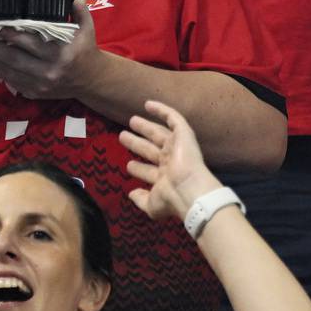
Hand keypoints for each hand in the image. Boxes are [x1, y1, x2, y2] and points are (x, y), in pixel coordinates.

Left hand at [0, 0, 101, 101]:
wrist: (91, 80)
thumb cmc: (86, 49)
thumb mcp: (87, 27)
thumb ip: (78, 8)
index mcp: (61, 53)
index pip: (29, 42)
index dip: (10, 35)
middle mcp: (49, 71)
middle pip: (13, 59)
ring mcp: (40, 85)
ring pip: (9, 73)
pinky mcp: (35, 93)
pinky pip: (12, 82)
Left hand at [122, 98, 224, 221]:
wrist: (188, 188)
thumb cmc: (170, 198)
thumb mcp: (151, 206)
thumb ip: (140, 200)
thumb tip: (131, 193)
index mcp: (165, 178)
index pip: (149, 171)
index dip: (139, 169)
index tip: (128, 165)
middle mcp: (170, 161)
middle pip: (150, 149)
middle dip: (136, 143)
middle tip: (122, 136)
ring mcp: (177, 147)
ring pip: (158, 133)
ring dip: (145, 127)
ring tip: (131, 121)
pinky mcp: (183, 134)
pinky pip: (173, 118)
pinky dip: (162, 110)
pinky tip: (148, 104)